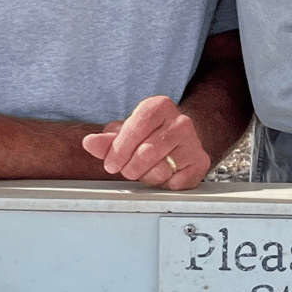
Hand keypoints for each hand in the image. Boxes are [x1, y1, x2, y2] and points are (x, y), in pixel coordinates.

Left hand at [82, 95, 210, 189]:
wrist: (181, 140)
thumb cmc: (149, 135)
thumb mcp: (125, 132)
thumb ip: (106, 140)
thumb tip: (90, 143)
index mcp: (159, 106)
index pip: (135, 128)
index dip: (119, 150)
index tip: (111, 164)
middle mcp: (180, 121)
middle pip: (146, 153)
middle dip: (130, 168)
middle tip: (128, 169)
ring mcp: (194, 141)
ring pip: (161, 170)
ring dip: (147, 177)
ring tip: (147, 170)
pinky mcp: (201, 161)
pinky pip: (175, 182)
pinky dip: (165, 184)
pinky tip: (165, 174)